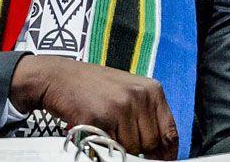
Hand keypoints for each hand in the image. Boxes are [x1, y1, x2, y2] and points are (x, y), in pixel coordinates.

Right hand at [10, 55, 177, 159]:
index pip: (170, 131)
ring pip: (131, 148)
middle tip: (121, 137)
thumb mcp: (129, 92)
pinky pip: (109, 146)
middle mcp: (138, 96)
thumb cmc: (95, 86)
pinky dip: (103, 143)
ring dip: (119, 146)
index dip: (167, 151)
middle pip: (150, 143)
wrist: (60, 77)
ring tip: (107, 127)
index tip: (163, 159)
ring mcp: (118, 107)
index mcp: (151, 89)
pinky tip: (97, 127)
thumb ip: (147, 115)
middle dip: (139, 148)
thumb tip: (161, 148)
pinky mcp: (98, 118)